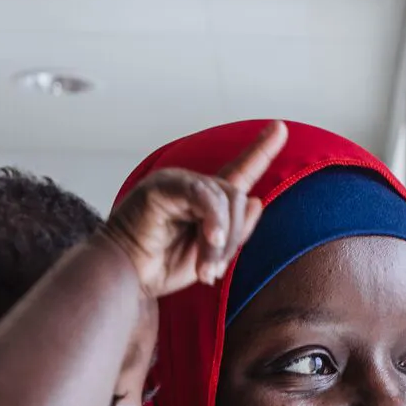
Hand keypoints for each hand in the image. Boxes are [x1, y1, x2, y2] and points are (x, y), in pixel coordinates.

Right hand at [101, 119, 287, 297]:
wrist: (125, 277)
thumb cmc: (161, 266)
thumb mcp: (211, 255)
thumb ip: (235, 231)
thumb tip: (256, 200)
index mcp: (205, 201)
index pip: (239, 171)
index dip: (260, 150)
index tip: (280, 128)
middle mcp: (192, 186)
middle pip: (237, 195)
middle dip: (232, 239)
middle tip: (212, 273)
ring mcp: (176, 182)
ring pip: (225, 198)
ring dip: (220, 240)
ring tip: (204, 270)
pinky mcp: (161, 186)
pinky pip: (203, 196)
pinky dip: (212, 221)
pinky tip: (209, 241)